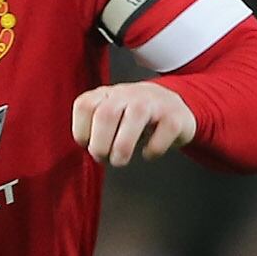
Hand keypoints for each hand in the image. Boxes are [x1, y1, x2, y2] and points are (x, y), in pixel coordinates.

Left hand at [70, 82, 196, 165]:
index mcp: (107, 94)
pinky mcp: (174, 116)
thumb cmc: (133, 118)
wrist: (171, 106)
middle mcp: (128, 94)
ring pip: (135, 116)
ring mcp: (153, 102)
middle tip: (104, 158)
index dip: (82, 131)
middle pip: (106, 114)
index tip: (89, 145)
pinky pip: (162, 134)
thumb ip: (93, 129)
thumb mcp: (109, 117)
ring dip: (122, 147)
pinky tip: (148, 152)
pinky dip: (152, 150)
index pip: (85, 106)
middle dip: (100, 144)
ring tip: (121, 160)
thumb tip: (87, 151)